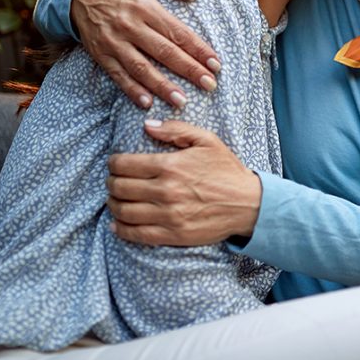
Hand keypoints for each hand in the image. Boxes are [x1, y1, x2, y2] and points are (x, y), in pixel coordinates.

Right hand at [71, 0, 222, 108]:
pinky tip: (147, 103)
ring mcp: (114, 42)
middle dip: (189, 70)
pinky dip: (132, 90)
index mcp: (145, 6)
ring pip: (141, 68)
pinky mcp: (101, 54)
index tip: (216, 64)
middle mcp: (130, 25)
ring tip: (182, 101)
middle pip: (164, 52)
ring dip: (162, 86)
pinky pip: (118, 75)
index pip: (177, 31)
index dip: (198, 49)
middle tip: (210, 85)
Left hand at [107, 120, 261, 245]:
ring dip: (113, 205)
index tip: (114, 163)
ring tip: (115, 200)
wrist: (248, 204)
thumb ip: (176, 129)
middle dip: (111, 183)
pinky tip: (117, 224)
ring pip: (124, 211)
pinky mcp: (173, 235)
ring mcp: (168, 215)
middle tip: (113, 181)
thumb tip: (147, 125)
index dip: (113, 163)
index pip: (124, 165)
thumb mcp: (206, 140)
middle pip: (120, 188)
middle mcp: (165, 191)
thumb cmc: (227, 170)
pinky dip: (121, 229)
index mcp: (170, 165)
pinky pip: (137, 234)